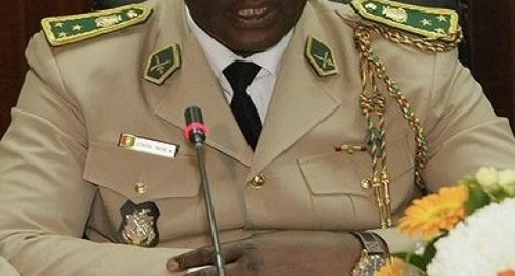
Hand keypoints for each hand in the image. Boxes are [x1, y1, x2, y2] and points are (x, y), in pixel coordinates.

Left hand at [166, 230, 361, 274]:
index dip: (188, 261)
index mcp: (251, 247)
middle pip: (210, 275)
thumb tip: (232, 261)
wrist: (340, 259)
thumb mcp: (274, 242)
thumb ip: (251, 251)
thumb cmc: (310, 246)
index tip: (174, 265)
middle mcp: (251, 266)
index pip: (210, 254)